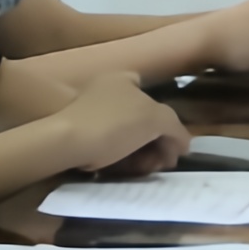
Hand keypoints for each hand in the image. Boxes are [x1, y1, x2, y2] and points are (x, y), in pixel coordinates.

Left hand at [54, 74, 191, 179]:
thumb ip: (176, 128)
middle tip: (162, 165)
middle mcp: (107, 91)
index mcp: (124, 78)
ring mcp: (91, 114)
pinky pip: (109, 147)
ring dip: (142, 155)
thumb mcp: (157, 119)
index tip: (173, 149)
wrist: (65, 144)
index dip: (170, 125)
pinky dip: (122, 159)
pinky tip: (126, 171)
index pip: (156, 99)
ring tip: (145, 171)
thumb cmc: (114, 124)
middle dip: (157, 145)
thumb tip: (183, 144)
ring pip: (127, 137)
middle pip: (143, 122)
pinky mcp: (78, 135)